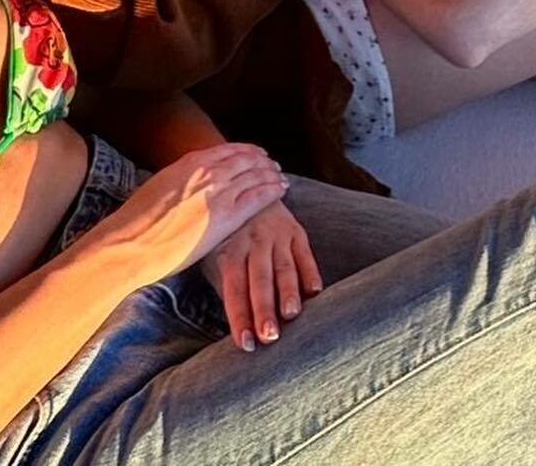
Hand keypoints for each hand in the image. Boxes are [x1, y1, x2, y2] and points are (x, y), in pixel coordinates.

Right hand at [103, 143, 287, 287]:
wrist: (130, 243)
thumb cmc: (137, 222)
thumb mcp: (159, 185)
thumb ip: (180, 179)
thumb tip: (185, 181)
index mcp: (190, 162)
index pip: (228, 150)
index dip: (246, 151)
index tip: (256, 154)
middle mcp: (207, 171)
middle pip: (245, 159)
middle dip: (262, 161)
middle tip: (273, 164)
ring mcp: (218, 192)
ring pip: (255, 175)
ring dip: (270, 173)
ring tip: (280, 176)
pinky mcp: (225, 217)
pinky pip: (257, 197)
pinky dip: (272, 190)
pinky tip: (281, 189)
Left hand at [201, 199, 323, 350]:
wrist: (251, 193)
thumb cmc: (232, 239)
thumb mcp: (220, 258)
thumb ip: (228, 289)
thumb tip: (235, 332)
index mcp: (230, 250)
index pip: (234, 287)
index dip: (239, 316)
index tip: (246, 343)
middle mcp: (254, 241)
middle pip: (260, 278)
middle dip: (264, 307)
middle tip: (270, 335)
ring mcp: (277, 234)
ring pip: (284, 266)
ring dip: (288, 291)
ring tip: (291, 314)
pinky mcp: (297, 231)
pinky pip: (305, 253)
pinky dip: (311, 272)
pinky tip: (315, 292)